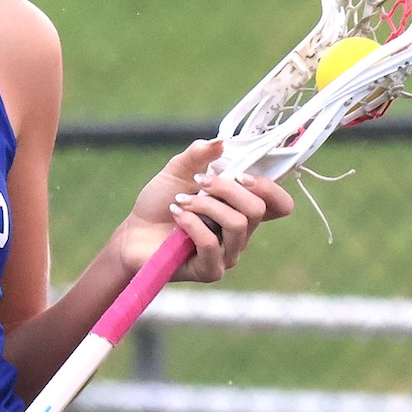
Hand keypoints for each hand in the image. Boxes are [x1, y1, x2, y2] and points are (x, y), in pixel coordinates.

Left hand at [118, 139, 293, 282]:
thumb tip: (221, 142)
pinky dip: (191, 223)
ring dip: (206, 205)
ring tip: (180, 201)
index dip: (269, 188)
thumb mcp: (177, 171)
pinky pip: (211, 244)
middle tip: (199, 182)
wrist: (132, 233)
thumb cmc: (159, 203)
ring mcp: (227, 255)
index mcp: (241, 210)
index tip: (241, 174)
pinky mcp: (209, 270)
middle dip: (227, 189)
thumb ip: (198, 155)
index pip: (279, 205)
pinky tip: (176, 215)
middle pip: (256, 209)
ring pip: (237, 224)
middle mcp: (240, 234)